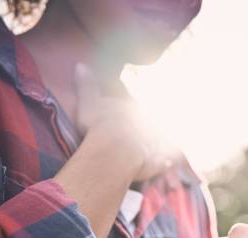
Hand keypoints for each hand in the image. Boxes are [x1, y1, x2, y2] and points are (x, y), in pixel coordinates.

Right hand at [74, 63, 177, 181]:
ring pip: (161, 138)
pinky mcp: (154, 161)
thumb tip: (80, 65)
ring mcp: (153, 142)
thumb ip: (86, 86)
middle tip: (152, 125)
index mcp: (132, 108)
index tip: (133, 108)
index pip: (135, 105)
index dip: (134, 107)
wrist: (115, 148)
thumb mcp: (88, 103)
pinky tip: (167, 163)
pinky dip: (164, 162)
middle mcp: (147, 123)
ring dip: (162, 139)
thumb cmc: (99, 125)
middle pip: (152, 120)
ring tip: (164, 141)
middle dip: (151, 122)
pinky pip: (162, 162)